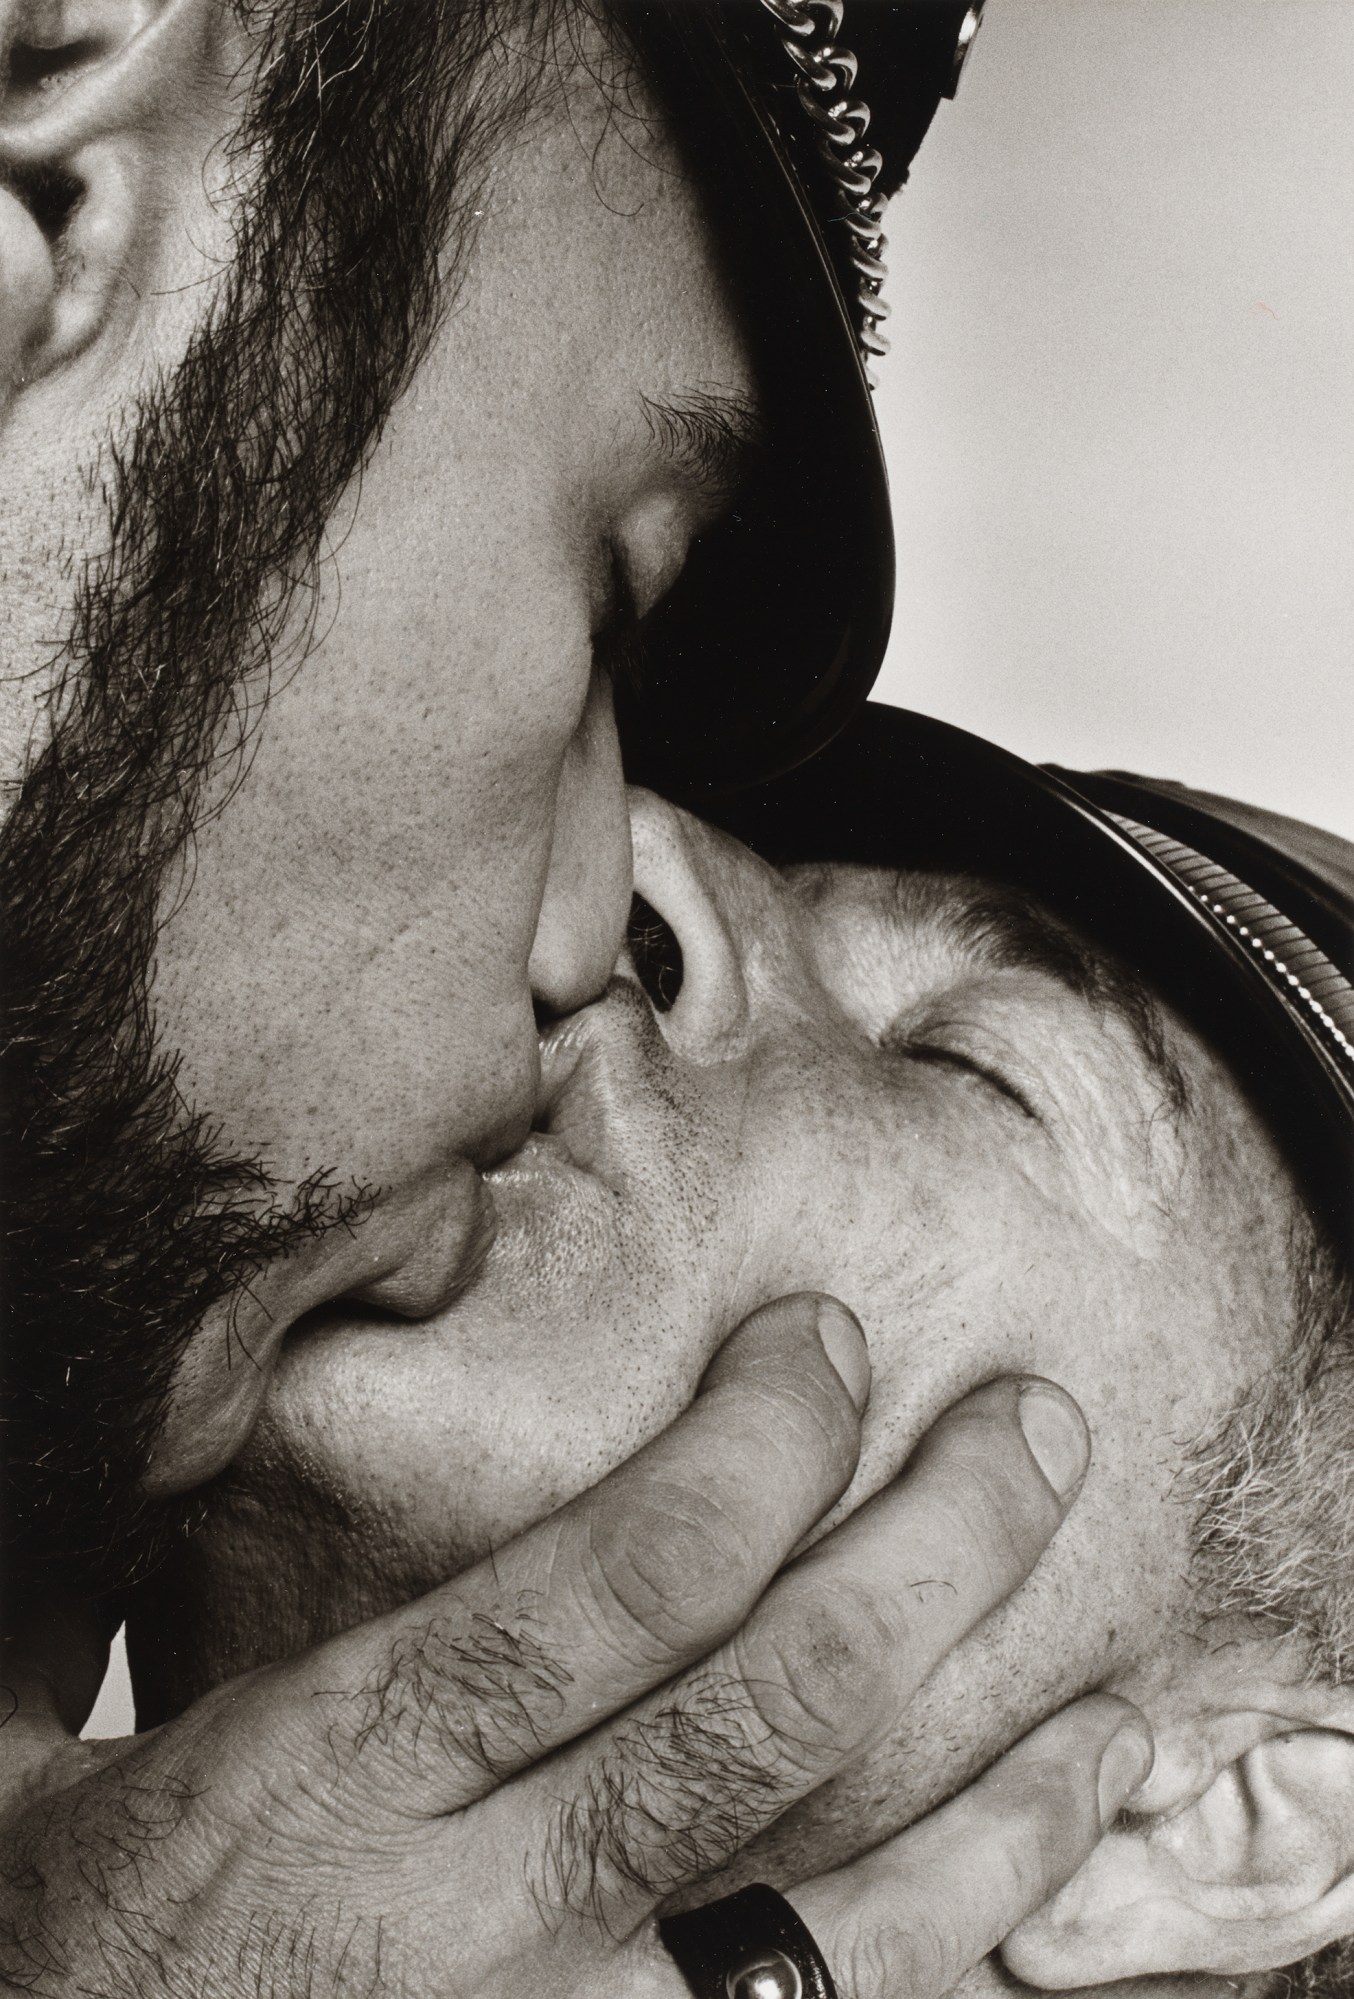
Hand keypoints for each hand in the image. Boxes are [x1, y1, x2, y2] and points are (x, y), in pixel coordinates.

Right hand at [0, 1295, 1140, 1996]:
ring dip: (996, 1804)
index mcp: (330, 1780)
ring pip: (838, 1925)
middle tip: (1037, 1435)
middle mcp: (470, 1920)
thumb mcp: (26, 1763)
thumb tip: (166, 1389)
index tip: (829, 1345)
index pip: (603, 1590)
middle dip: (929, 1557)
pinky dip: (938, 1985)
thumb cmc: (42, 1964)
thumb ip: (96, 1582)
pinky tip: (1023, 1918)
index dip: (749, 1454)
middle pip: (761, 1716)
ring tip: (1108, 1706)